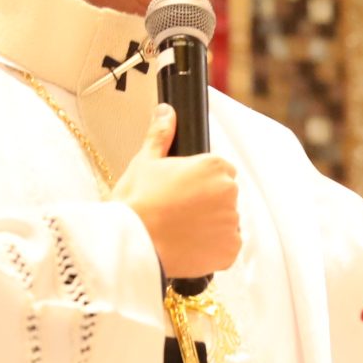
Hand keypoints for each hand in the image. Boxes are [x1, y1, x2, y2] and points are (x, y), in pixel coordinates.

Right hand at [114, 106, 242, 279]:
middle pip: (224, 195)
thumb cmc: (136, 201)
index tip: (182, 191)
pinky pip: (226, 247)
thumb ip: (161, 135)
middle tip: (177, 211)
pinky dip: (212, 248)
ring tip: (179, 231)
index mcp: (214, 166)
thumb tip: (166, 112)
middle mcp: (229, 192)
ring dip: (209, 226)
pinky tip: (188, 246)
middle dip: (206, 202)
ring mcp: (231, 223)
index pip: (220, 169)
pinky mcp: (229, 251)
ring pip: (225, 222)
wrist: (131, 244)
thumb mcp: (144, 162)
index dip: (201, 181)